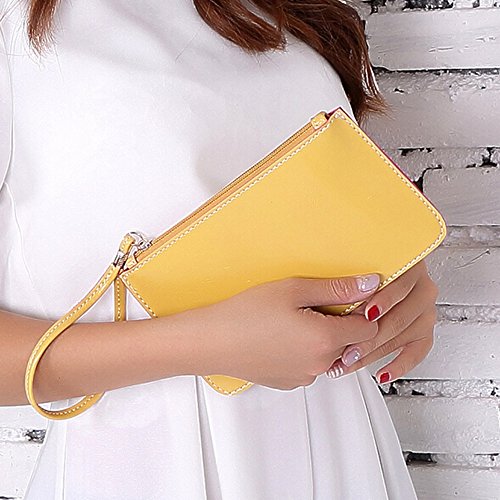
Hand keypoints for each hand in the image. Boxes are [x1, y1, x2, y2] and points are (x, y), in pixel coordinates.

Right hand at [188, 273, 381, 390]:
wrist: (211, 342)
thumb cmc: (246, 314)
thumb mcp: (294, 289)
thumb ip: (337, 288)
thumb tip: (370, 284)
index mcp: (326, 340)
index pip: (369, 328)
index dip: (360, 310)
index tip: (342, 298)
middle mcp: (320, 364)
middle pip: (350, 343)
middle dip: (340, 324)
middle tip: (311, 306)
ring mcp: (304, 377)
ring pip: (330, 355)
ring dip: (322, 338)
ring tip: (292, 321)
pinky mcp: (289, 382)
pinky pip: (310, 365)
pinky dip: (304, 351)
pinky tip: (281, 336)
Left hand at [327, 260, 438, 383]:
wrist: (367, 280)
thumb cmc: (357, 272)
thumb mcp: (350, 266)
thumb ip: (355, 277)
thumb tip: (353, 288)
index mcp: (408, 265)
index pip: (399, 285)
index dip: (382, 301)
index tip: (363, 315)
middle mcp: (422, 287)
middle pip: (399, 316)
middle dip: (370, 336)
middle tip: (346, 349)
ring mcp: (424, 311)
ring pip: (404, 336)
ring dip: (375, 352)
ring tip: (350, 362)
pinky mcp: (424, 331)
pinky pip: (417, 352)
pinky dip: (399, 365)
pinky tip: (381, 373)